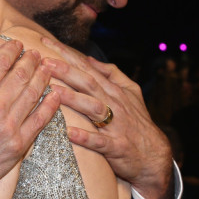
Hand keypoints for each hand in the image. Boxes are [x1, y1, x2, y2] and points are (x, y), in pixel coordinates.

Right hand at [0, 40, 59, 198]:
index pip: (0, 62)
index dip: (12, 50)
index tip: (18, 46)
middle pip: (21, 75)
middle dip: (31, 61)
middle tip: (35, 55)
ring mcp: (8, 125)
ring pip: (33, 94)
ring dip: (42, 78)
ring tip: (47, 69)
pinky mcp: (17, 144)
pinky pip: (40, 120)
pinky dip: (50, 106)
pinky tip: (56, 96)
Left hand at [41, 36, 173, 198]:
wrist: (154, 155)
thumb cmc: (137, 122)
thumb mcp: (130, 92)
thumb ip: (111, 74)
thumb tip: (90, 59)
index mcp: (112, 90)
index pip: (86, 67)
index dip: (66, 54)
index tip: (46, 42)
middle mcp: (113, 104)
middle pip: (88, 83)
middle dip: (66, 71)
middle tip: (44, 62)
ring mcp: (115, 125)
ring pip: (93, 108)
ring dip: (74, 99)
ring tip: (53, 91)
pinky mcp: (116, 146)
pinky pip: (99, 141)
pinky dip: (85, 137)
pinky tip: (69, 133)